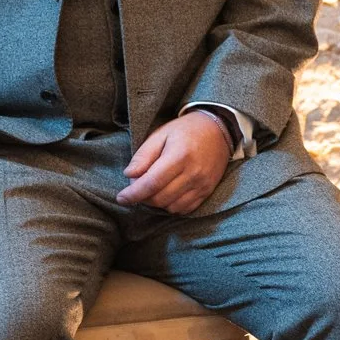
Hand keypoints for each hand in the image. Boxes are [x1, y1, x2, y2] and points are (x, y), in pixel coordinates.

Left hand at [117, 110, 231, 214]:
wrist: (218, 130)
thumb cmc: (185, 130)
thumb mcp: (160, 134)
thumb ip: (144, 155)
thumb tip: (129, 175)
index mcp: (179, 156)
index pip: (152, 183)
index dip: (134, 194)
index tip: (121, 198)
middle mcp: (193, 173)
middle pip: (160, 198)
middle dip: (142, 198)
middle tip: (136, 187)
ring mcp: (202, 185)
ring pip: (171, 207)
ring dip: (156, 203)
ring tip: (152, 188)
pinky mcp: (207, 192)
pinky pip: (185, 209)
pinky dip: (171, 206)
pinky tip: (167, 193)